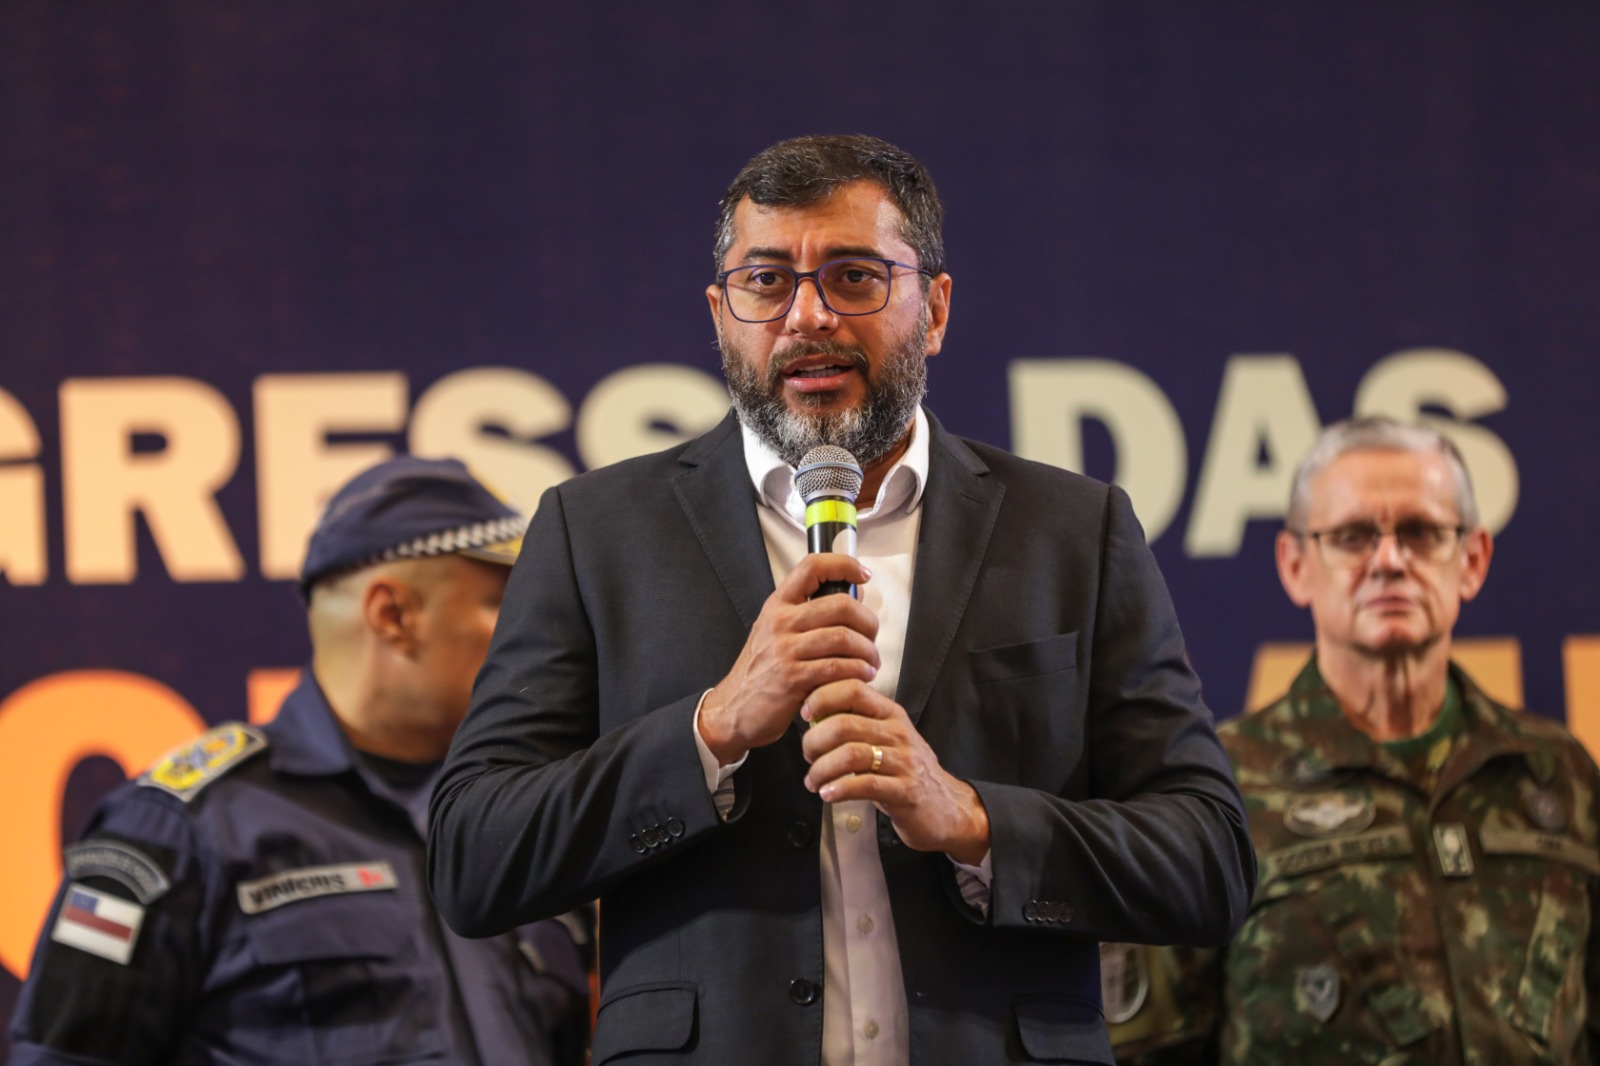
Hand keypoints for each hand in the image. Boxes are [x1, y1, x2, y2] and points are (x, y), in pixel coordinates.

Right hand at [697, 554, 878, 764]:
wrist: (734, 709)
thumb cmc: (763, 671)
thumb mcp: (779, 633)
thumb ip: (813, 613)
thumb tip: (855, 594)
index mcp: (778, 604)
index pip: (812, 567)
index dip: (844, 564)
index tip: (863, 574)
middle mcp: (780, 622)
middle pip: (840, 605)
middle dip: (868, 622)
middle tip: (872, 637)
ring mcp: (785, 650)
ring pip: (843, 637)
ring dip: (867, 651)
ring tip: (871, 662)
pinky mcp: (792, 679)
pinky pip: (837, 668)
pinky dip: (858, 671)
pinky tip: (862, 676)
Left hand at [799, 681, 990, 864]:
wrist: (945, 808)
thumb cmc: (905, 772)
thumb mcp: (885, 738)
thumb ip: (856, 723)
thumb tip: (814, 714)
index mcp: (890, 714)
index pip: (854, 689)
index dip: (823, 697)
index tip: (806, 713)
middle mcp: (898, 733)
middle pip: (845, 724)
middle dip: (814, 741)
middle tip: (807, 755)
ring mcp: (904, 762)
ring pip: (851, 755)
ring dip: (822, 769)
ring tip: (814, 781)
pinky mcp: (905, 791)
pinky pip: (865, 784)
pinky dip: (839, 789)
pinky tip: (828, 794)